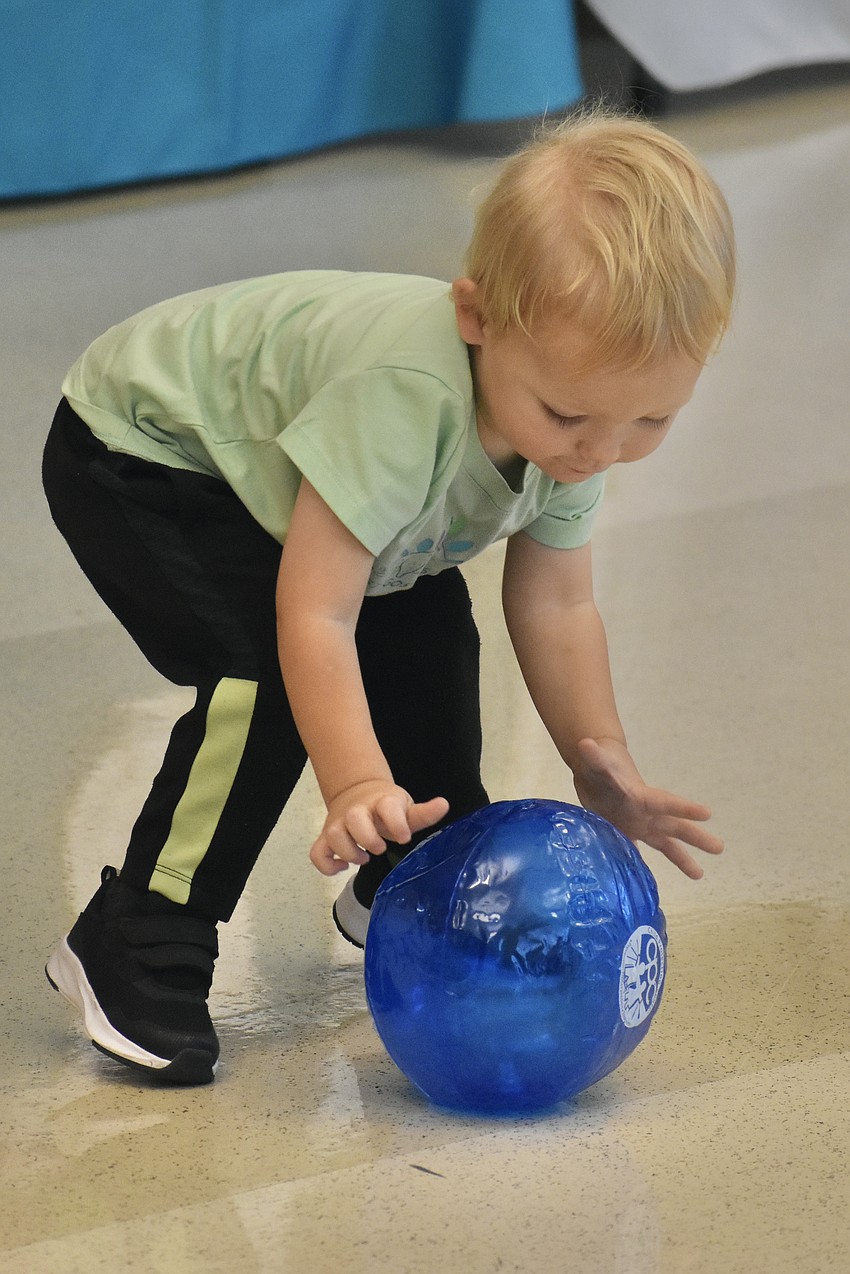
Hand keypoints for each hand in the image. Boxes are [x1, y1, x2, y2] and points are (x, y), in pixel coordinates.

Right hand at [309, 780, 448, 875]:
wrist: (357, 793)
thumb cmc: (387, 808)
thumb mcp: (405, 808)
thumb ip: (423, 813)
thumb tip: (444, 805)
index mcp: (382, 802)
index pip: (387, 806)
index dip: (396, 823)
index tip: (404, 838)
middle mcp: (357, 811)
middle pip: (354, 818)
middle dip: (367, 837)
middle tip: (380, 849)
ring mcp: (339, 824)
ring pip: (333, 835)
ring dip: (348, 851)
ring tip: (364, 858)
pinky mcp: (326, 837)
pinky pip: (317, 853)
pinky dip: (327, 865)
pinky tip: (342, 867)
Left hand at [572, 737, 723, 879]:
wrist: (596, 770)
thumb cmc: (599, 763)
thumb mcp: (596, 761)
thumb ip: (593, 757)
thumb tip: (586, 744)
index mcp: (641, 796)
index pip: (665, 802)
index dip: (683, 808)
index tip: (707, 813)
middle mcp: (645, 812)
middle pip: (674, 826)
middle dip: (696, 837)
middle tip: (720, 848)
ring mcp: (637, 824)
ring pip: (664, 843)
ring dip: (682, 858)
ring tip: (699, 875)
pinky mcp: (624, 832)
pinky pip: (636, 851)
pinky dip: (640, 865)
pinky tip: (647, 881)